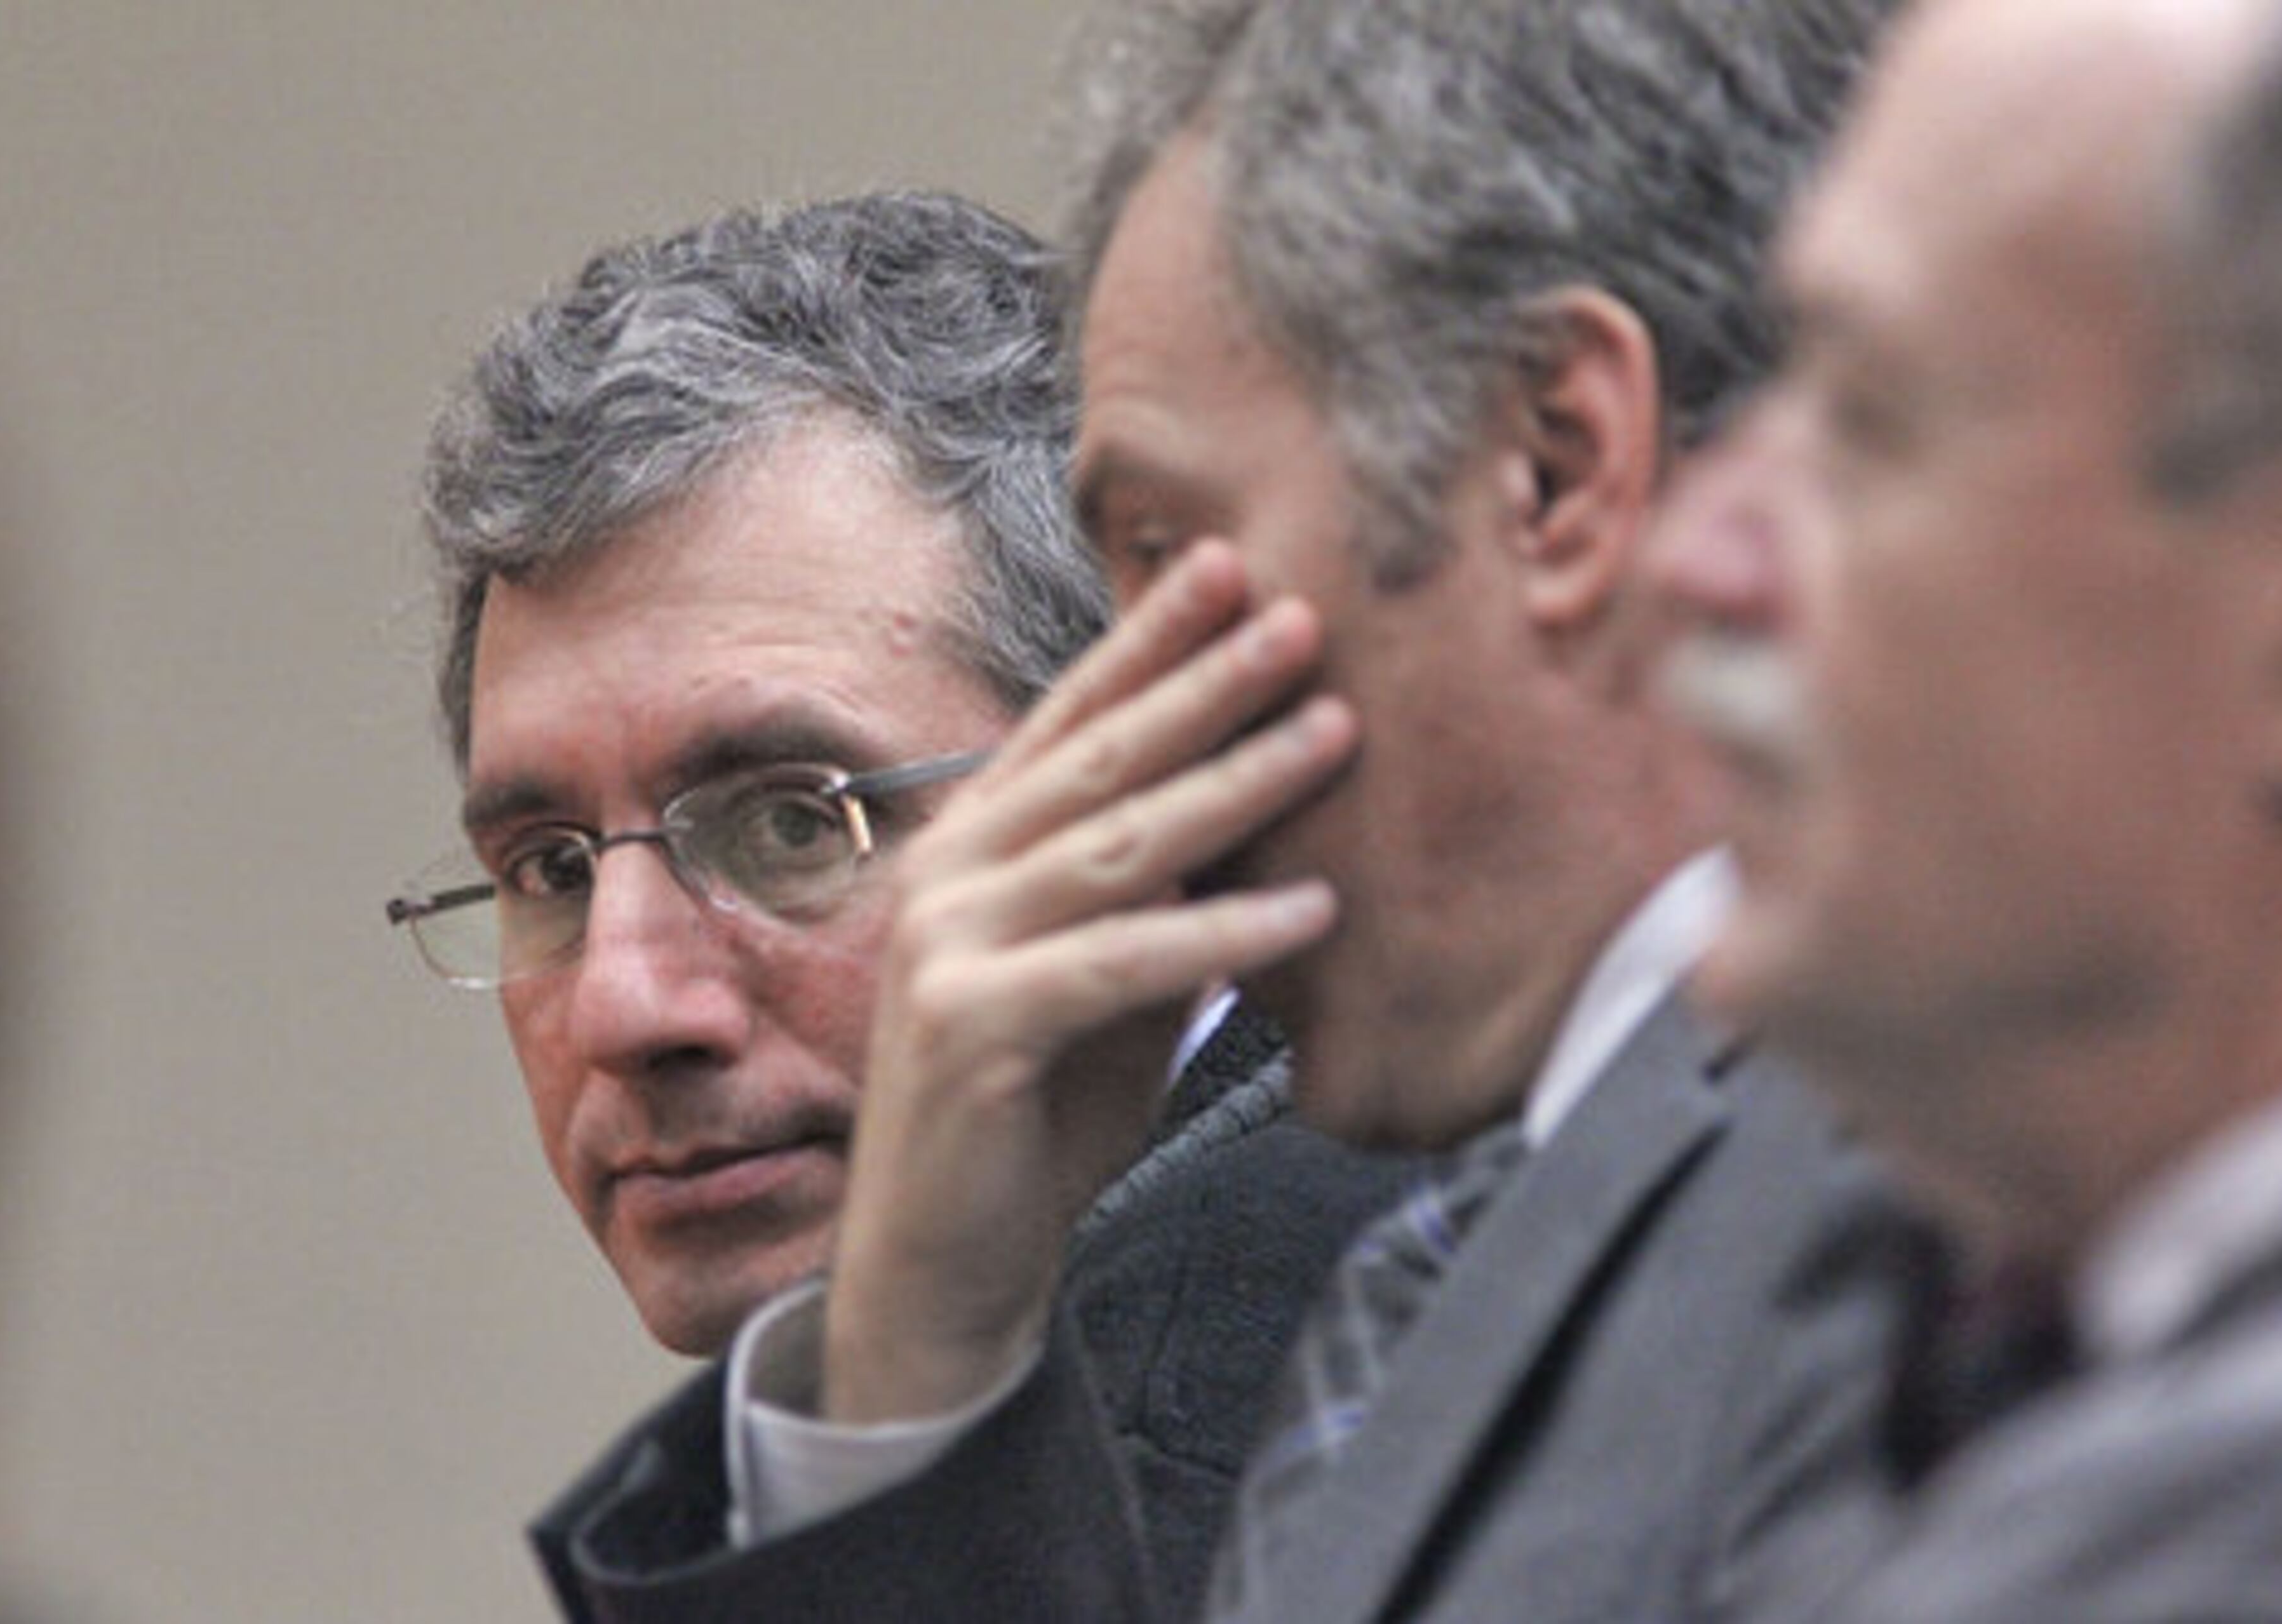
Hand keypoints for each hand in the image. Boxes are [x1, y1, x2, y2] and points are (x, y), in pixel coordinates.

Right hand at [823, 542, 1354, 1421]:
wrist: (944, 1264)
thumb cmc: (1033, 1117)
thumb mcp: (1108, 983)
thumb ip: (1153, 897)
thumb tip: (1255, 812)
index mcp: (972, 850)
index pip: (1069, 722)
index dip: (1148, 642)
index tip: (1227, 565)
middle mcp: (947, 877)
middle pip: (1097, 761)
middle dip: (1206, 682)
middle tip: (1303, 613)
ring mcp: (948, 948)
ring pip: (1116, 847)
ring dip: (1237, 783)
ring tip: (1337, 728)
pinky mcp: (971, 1029)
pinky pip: (1122, 963)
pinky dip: (1223, 935)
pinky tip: (1314, 906)